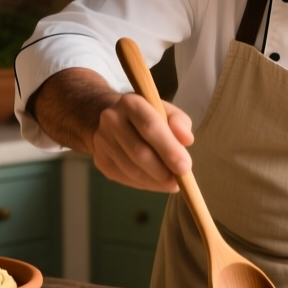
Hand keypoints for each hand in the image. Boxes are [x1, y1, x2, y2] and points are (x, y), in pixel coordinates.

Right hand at [28, 68, 193, 192]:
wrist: (114, 119)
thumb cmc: (147, 116)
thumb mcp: (166, 111)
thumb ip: (179, 122)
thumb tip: (187, 140)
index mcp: (131, 103)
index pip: (150, 127)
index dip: (169, 149)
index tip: (185, 167)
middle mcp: (112, 120)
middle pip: (139, 152)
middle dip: (163, 171)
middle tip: (181, 181)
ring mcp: (102, 141)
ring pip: (132, 170)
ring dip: (155, 181)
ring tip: (172, 183)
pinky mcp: (101, 160)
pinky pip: (126, 178)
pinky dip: (145, 184)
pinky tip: (157, 182)